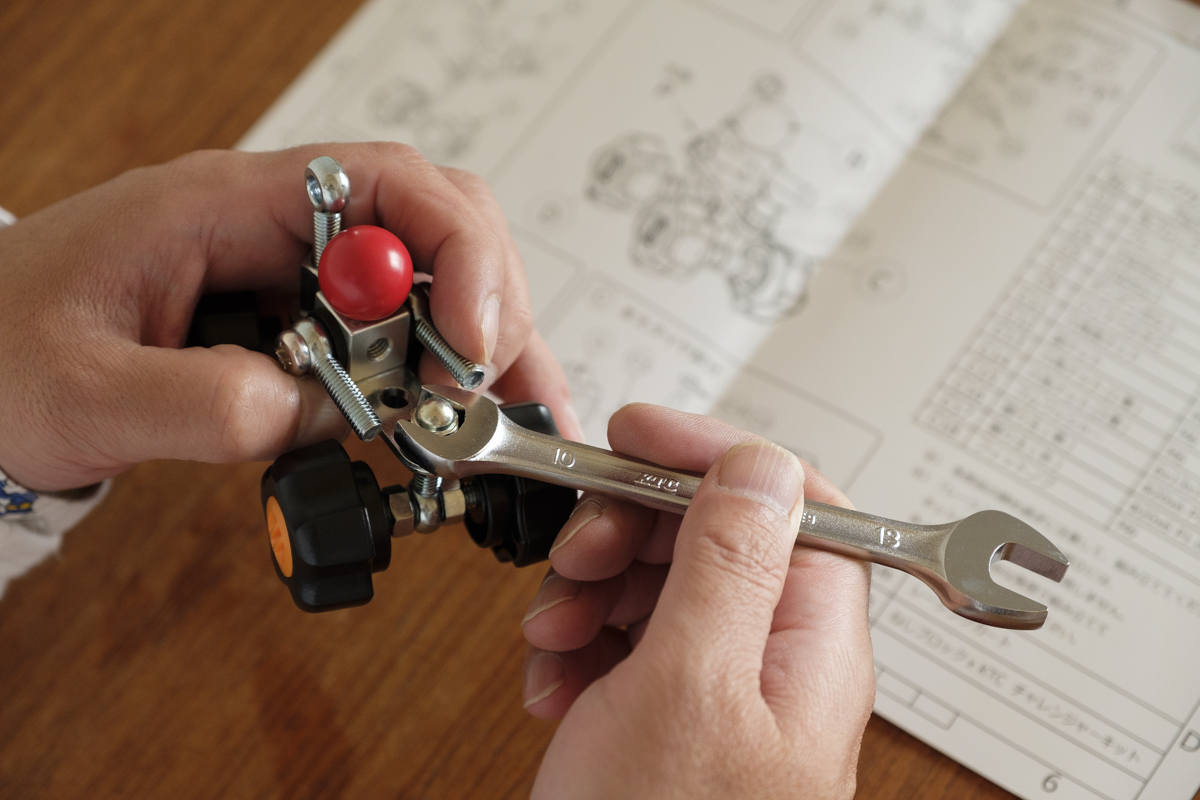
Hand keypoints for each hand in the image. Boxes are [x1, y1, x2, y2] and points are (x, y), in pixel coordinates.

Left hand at [0, 144, 580, 489]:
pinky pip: (400, 339)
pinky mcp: (304, 325)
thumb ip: (207, 403)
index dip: (457, 253)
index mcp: (228, 204)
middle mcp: (282, 229)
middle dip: (487, 308)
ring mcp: (298, 276)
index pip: (389, 184)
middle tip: (484, 395)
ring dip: (481, 352)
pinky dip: (447, 380)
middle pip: (441, 229)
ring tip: (505, 423)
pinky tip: (465, 423)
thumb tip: (324, 418)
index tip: (469, 340)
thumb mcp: (84, 389)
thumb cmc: (0, 353)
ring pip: (435, 285)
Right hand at [521, 405, 874, 798]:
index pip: (788, 500)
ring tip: (556, 635)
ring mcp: (716, 689)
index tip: (637, 438)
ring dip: (593, 590)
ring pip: (659, 581)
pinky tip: (554, 681)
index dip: (713, 455)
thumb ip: (729, 563)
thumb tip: (760, 461)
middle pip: (712, 534)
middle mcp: (771, 660)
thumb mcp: (688, 688)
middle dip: (631, 530)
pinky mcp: (665, 713)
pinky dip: (579, 644)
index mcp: (809, 644)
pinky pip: (626, 639)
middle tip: (580, 555)